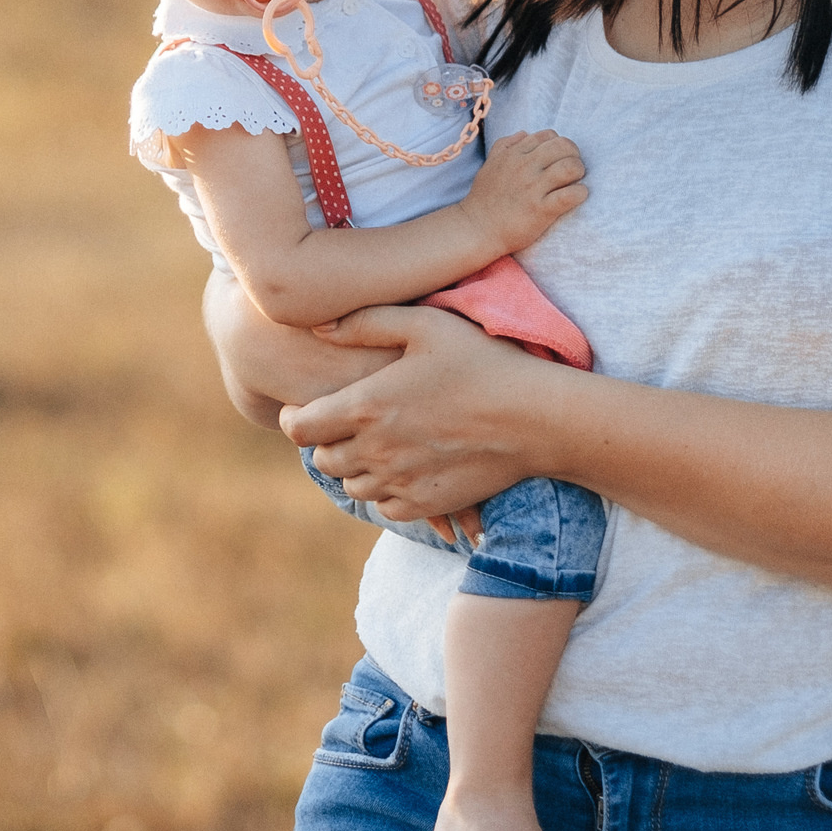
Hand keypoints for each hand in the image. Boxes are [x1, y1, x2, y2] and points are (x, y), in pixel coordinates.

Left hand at [285, 304, 556, 517]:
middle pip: (323, 460)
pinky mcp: (426, 504)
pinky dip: (387, 492)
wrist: (536, 418)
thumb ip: (367, 323)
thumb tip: (318, 328)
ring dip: (356, 468)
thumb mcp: (426, 325)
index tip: (305, 409)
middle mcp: (375, 451)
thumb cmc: (483, 362)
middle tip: (346, 425)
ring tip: (378, 445)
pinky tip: (405, 468)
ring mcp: (400, 482)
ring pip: (353, 486)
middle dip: (327, 442)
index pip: (300, 428)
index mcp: (366, 407)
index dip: (295, 418)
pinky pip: (386, 507)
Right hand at [465, 130, 587, 257]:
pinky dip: (579, 193)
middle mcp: (524, 167)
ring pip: (570, 167)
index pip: (548, 135)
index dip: (559, 144)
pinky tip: (575, 196)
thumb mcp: (489, 164)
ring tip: (574, 181)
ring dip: (578, 172)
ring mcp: (533, 188)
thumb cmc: (484, 198)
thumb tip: (524, 133)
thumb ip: (504, 145)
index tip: (559, 157)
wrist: (477, 229)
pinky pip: (571, 195)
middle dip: (574, 155)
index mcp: (513, 154)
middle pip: (563, 146)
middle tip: (572, 169)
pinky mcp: (541, 210)